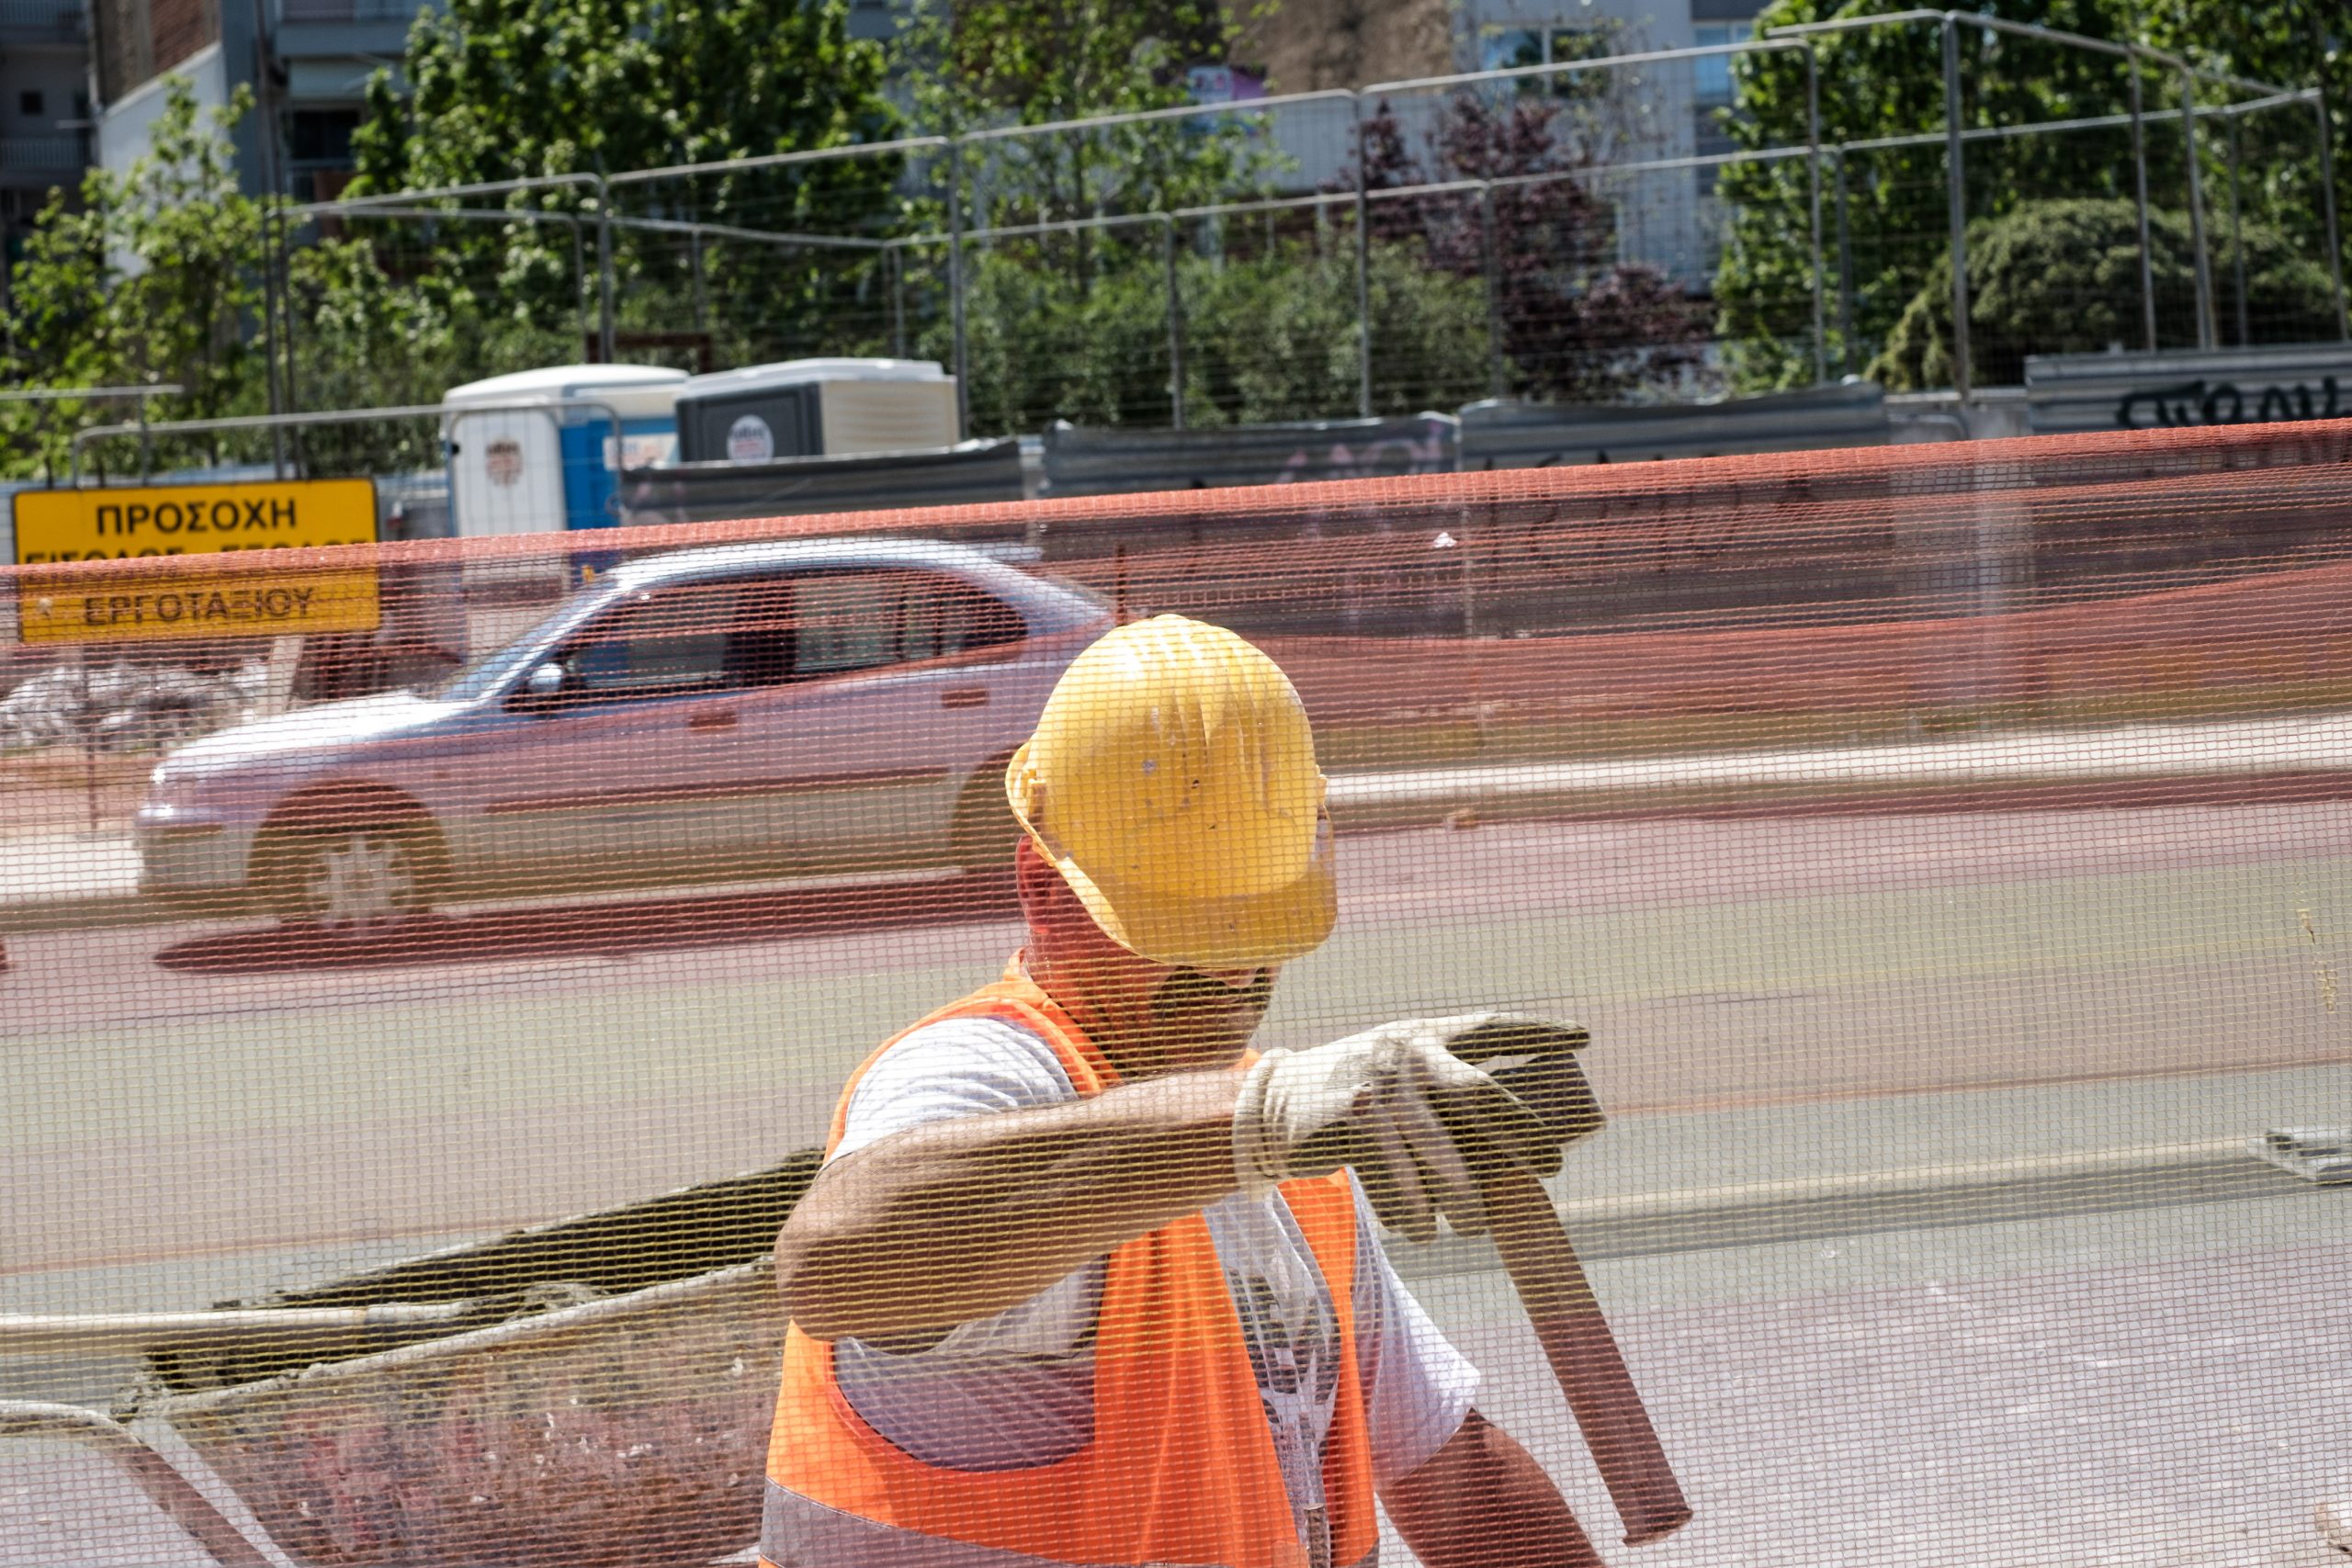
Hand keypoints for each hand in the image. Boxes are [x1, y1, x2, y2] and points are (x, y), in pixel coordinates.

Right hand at [1232, 1013, 1570, 1242]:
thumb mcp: (1403, 1077)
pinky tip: (1421, 1230)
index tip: (1584, 1038)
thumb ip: (1448, 1092)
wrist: (1278, 1103)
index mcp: (1427, 1037)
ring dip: (1464, 1197)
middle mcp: (1408, 1053)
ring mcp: (1380, 1085)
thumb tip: (1520, 1148)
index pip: (1492, 1027)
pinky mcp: (1352, 1118)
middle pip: (1480, 1094)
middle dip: (1523, 1133)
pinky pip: (1396, 1175)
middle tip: (1552, 1167)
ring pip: (1441, 1151)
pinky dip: (1412, 1210)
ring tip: (1474, 1224)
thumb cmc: (1362, 1098)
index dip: (1538, 1031)